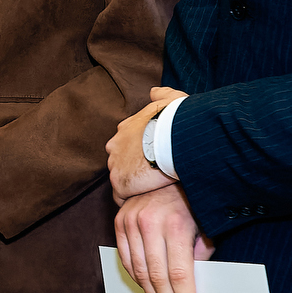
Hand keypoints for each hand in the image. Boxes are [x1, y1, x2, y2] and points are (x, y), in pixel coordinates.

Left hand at [108, 86, 185, 201]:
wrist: (175, 137)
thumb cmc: (176, 120)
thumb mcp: (170, 100)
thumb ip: (160, 95)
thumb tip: (153, 91)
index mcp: (125, 129)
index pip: (126, 145)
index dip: (139, 154)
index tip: (153, 160)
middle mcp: (115, 146)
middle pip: (121, 162)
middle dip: (134, 169)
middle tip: (154, 177)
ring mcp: (115, 165)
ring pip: (121, 179)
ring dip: (134, 185)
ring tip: (151, 192)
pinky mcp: (120, 183)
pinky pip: (121, 197)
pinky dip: (132, 199)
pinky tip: (146, 201)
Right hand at [115, 184, 213, 292]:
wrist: (167, 167)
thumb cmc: (192, 198)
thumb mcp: (206, 225)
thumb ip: (201, 253)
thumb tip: (194, 284)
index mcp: (174, 224)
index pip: (179, 274)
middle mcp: (149, 223)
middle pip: (158, 277)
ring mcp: (131, 221)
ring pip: (139, 272)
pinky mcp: (120, 221)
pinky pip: (126, 260)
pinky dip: (137, 279)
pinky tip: (149, 291)